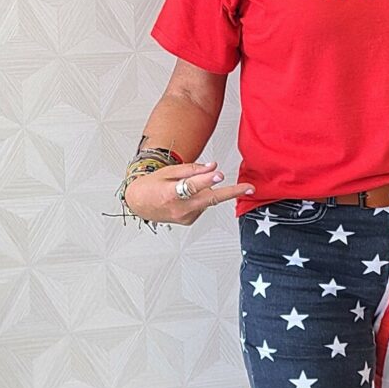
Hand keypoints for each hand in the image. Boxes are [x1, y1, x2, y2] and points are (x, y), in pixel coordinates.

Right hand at [123, 160, 253, 225]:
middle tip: (250, 188)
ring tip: (185, 187)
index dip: (206, 179)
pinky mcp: (189, 221)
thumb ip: (192, 170)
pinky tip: (186, 197)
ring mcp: (185, 217)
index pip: (192, 185)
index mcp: (171, 193)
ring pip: (206, 200)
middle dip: (231, 192)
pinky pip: (201, 205)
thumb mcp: (168, 171)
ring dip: (206, 191)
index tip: (218, 174)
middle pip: (210, 199)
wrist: (138, 204)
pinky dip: (199, 198)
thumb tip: (213, 166)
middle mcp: (179, 208)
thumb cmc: (151, 186)